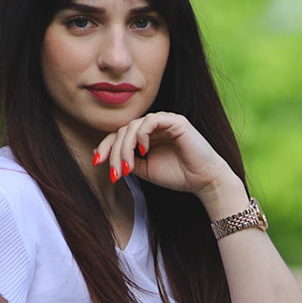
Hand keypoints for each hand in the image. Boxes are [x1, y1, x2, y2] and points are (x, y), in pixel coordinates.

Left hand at [92, 111, 246, 214]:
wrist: (204, 181)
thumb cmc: (179, 176)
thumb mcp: (146, 170)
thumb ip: (129, 160)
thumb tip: (108, 158)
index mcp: (148, 136)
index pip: (120, 135)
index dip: (107, 146)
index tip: (97, 161)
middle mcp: (155, 126)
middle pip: (123, 130)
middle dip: (115, 152)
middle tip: (115, 172)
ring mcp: (165, 121)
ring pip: (133, 126)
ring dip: (125, 147)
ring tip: (128, 167)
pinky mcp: (175, 121)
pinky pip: (150, 121)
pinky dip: (142, 135)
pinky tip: (144, 150)